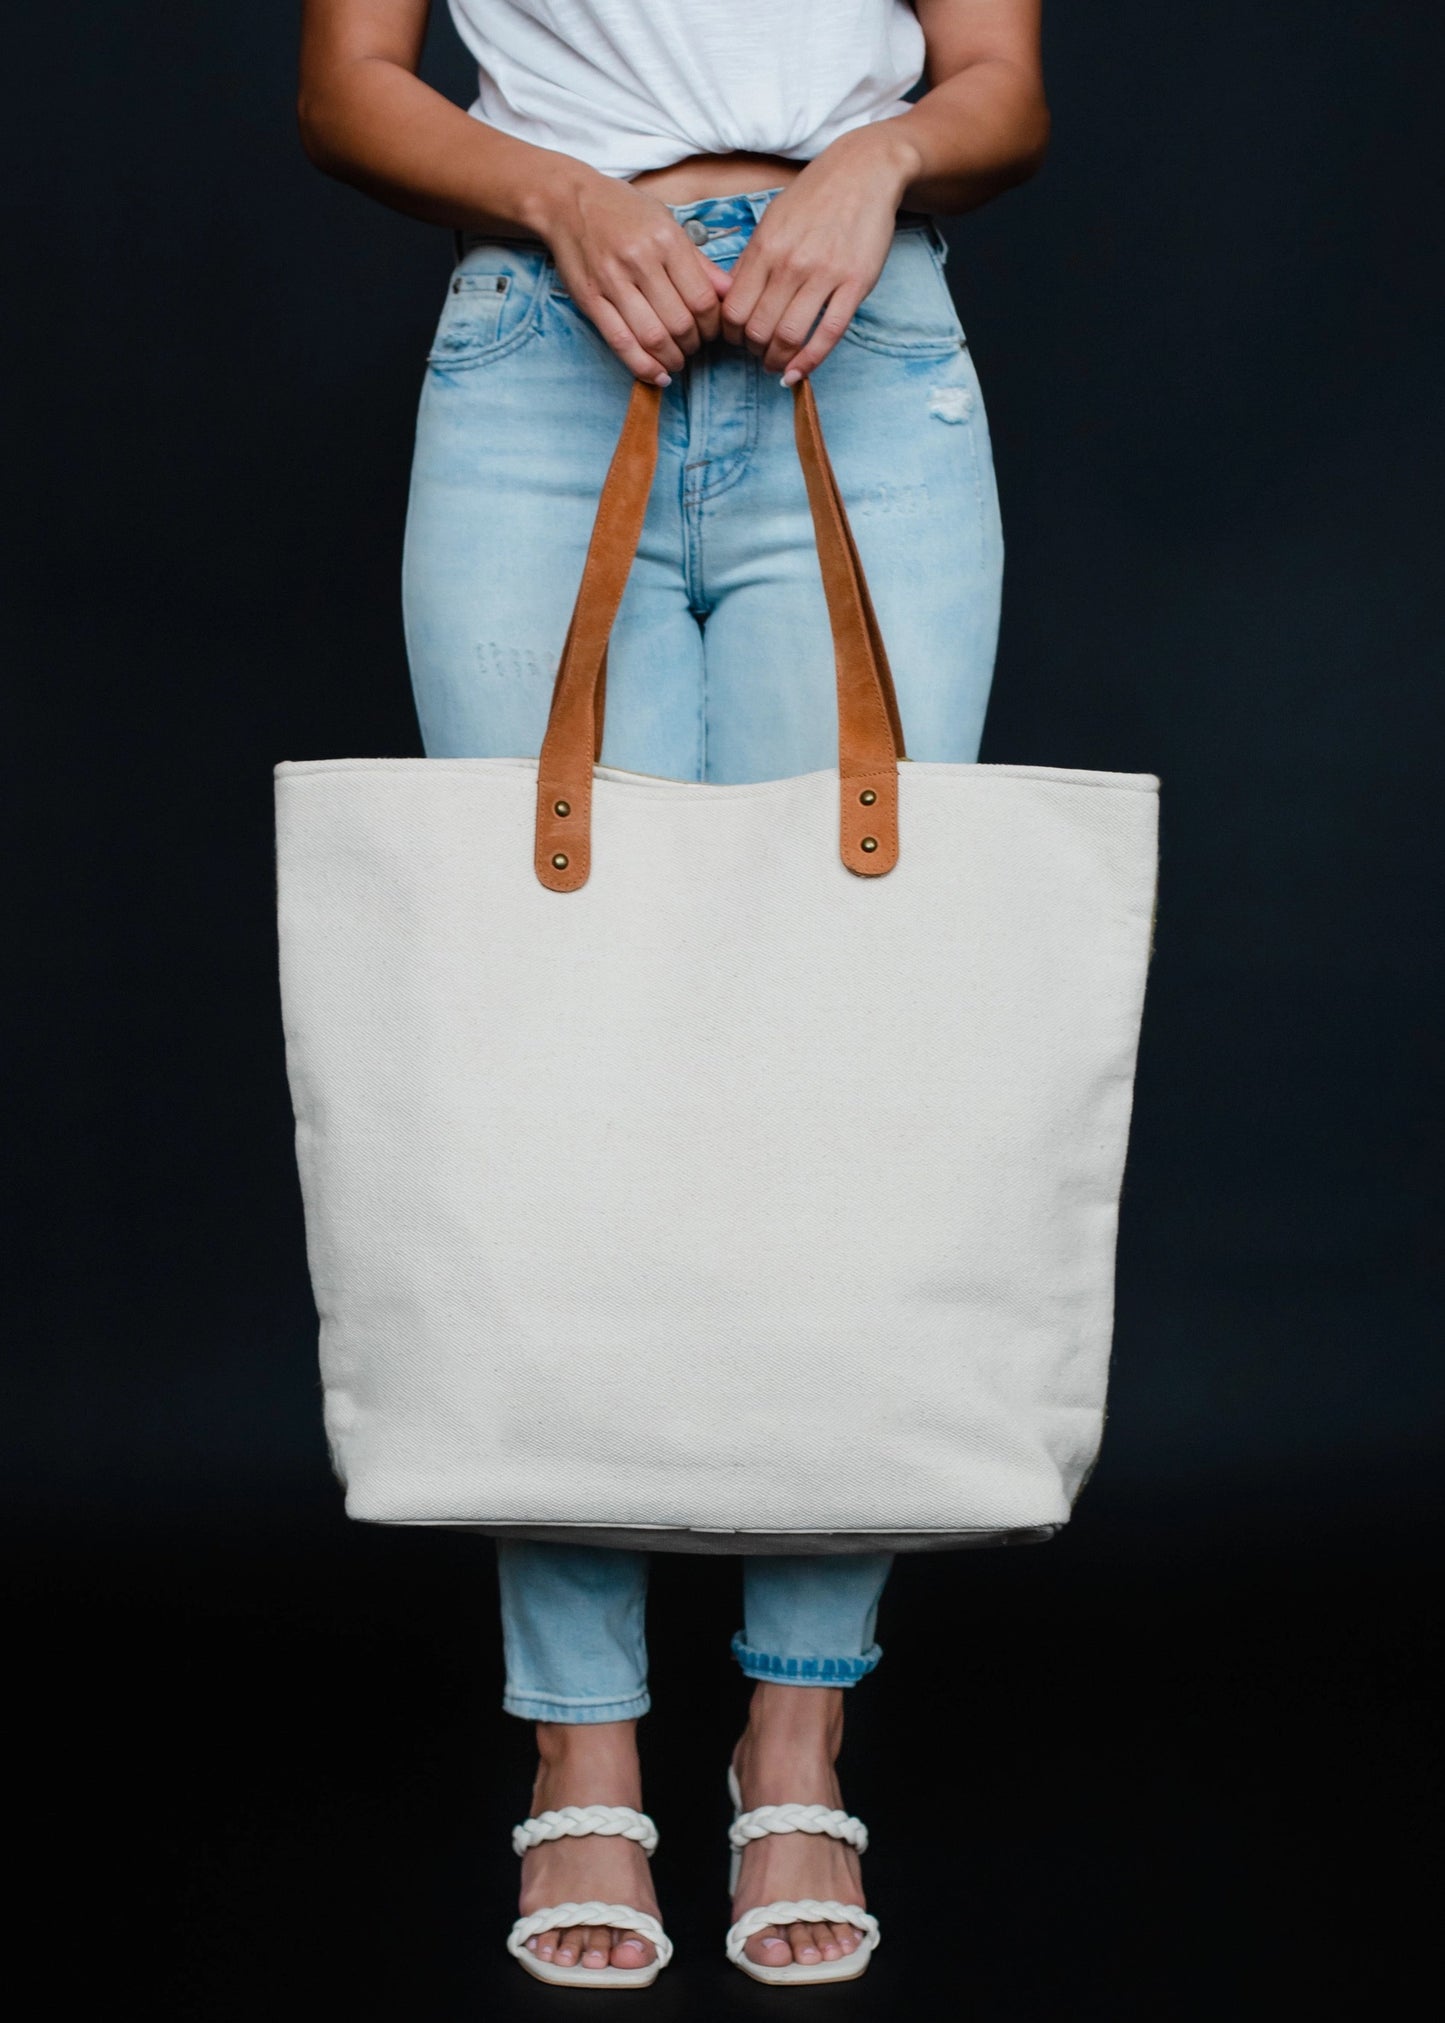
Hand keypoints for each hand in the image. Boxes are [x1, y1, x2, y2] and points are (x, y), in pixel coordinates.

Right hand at [538, 168, 731, 385]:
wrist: (567, 201)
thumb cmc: (623, 211)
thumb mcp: (666, 223)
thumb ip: (698, 261)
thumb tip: (729, 293)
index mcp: (666, 240)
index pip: (702, 299)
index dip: (713, 325)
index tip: (712, 331)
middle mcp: (640, 260)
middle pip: (680, 323)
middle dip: (694, 345)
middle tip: (694, 346)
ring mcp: (612, 281)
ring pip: (653, 338)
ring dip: (672, 359)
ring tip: (677, 360)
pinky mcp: (590, 299)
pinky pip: (621, 343)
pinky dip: (643, 367)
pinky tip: (658, 374)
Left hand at [719, 126, 919, 381]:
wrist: (863, 171)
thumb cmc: (814, 197)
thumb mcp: (772, 220)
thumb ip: (752, 260)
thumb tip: (731, 299)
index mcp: (765, 248)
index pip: (733, 310)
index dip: (730, 335)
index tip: (737, 340)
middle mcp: (790, 263)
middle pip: (758, 329)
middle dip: (753, 352)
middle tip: (759, 355)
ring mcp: (824, 274)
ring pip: (789, 336)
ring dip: (778, 361)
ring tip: (777, 365)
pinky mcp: (855, 284)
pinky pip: (828, 334)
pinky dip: (810, 362)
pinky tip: (799, 373)